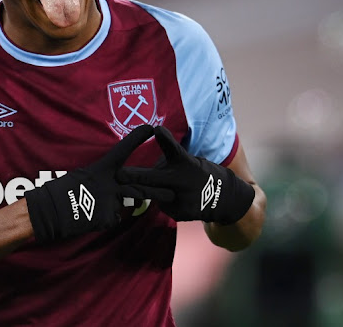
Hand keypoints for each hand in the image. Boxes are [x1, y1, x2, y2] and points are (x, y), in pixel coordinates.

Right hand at [25, 125, 171, 242]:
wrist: (49, 212)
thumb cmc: (59, 191)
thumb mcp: (79, 176)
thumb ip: (98, 177)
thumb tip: (110, 181)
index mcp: (100, 169)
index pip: (122, 150)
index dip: (136, 138)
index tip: (150, 127)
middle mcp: (109, 184)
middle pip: (138, 187)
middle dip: (157, 190)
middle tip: (171, 192)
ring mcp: (109, 202)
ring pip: (125, 203)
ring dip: (126, 205)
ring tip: (121, 207)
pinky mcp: (107, 218)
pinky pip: (112, 217)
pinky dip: (105, 218)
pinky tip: (92, 217)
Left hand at [117, 126, 254, 224]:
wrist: (223, 197)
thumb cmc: (195, 173)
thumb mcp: (185, 161)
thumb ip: (166, 162)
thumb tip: (143, 170)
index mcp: (185, 162)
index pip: (173, 148)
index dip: (165, 138)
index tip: (157, 129)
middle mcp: (183, 180)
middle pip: (155, 178)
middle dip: (135, 177)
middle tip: (119, 174)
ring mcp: (182, 198)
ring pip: (154, 195)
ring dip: (141, 192)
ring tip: (132, 189)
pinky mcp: (181, 213)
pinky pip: (163, 205)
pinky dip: (164, 201)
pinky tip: (176, 199)